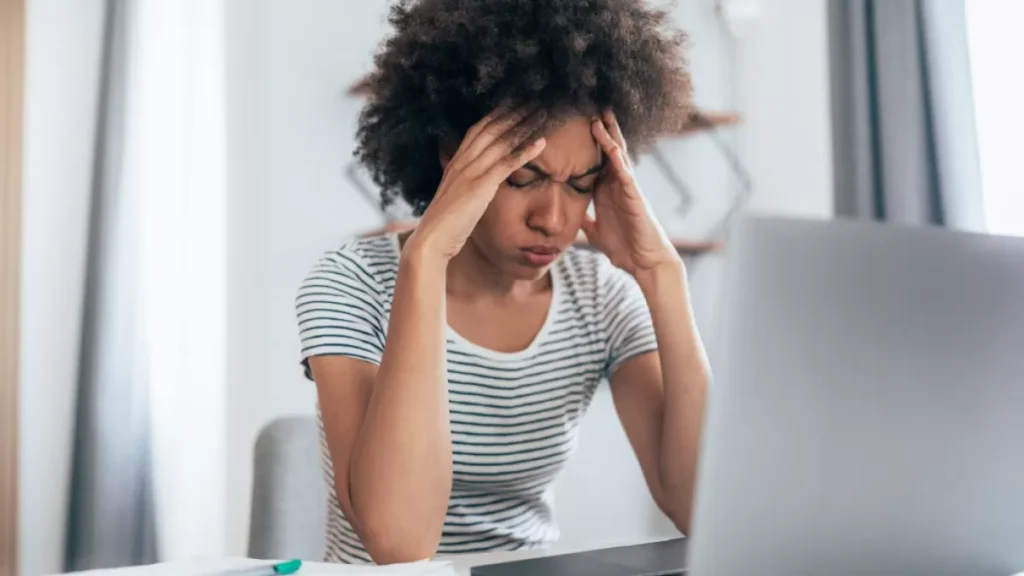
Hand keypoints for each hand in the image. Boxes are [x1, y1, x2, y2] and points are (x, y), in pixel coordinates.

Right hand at [405, 109, 547, 261]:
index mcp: (455, 162)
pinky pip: (507, 163)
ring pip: (501, 141)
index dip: (497, 114)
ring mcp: (471, 172)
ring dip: (524, 124)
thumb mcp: (455, 197)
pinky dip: (526, 151)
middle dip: (513, 112)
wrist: (432, 240)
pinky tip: (542, 142)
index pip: (478, 129)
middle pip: (491, 128)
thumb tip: (476, 184)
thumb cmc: (445, 225)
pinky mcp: (480, 186)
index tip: (514, 103)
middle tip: (534, 100)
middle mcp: (462, 161)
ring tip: (542, 112)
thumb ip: (465, 185)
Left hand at [583, 109, 679, 276]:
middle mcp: (617, 185)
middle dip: (601, 130)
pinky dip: (620, 162)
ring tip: (601, 117)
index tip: (574, 124)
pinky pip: (627, 176)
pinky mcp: (635, 198)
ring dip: (609, 137)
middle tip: (591, 107)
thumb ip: (584, 221)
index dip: (587, 142)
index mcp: (606, 190)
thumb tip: (568, 218)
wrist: (644, 263)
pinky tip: (613, 148)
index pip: (595, 160)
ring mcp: (628, 189)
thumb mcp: (595, 232)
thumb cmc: (624, 247)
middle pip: (608, 151)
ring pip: (618, 157)